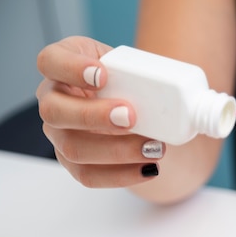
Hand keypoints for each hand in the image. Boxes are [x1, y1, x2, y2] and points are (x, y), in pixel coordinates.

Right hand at [36, 36, 163, 187]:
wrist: (135, 110)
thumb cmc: (127, 81)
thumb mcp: (130, 64)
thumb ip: (143, 70)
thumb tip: (186, 92)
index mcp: (61, 67)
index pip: (49, 61)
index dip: (71, 68)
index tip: (102, 74)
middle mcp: (52, 100)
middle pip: (53, 111)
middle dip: (94, 116)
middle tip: (131, 117)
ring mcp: (59, 134)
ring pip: (72, 149)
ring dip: (116, 151)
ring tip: (153, 148)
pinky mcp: (73, 161)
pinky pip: (89, 175)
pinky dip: (122, 175)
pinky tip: (148, 168)